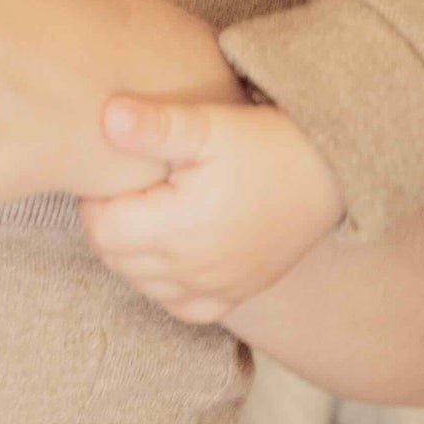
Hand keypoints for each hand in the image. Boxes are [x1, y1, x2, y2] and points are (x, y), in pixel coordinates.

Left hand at [78, 93, 345, 322]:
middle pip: (116, 260)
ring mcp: (215, 288)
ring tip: (147, 211)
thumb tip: (107, 116)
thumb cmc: (267, 145)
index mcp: (179, 228)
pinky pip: (182, 307)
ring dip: (131, 254)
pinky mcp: (236, 294)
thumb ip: (156, 125)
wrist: (330, 174)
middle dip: (108, 224)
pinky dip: (165, 285)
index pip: (101, 232)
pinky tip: (171, 251)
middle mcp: (194, 269)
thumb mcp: (211, 125)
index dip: (93, 202)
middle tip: (127, 188)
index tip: (110, 174)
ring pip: (142, 285)